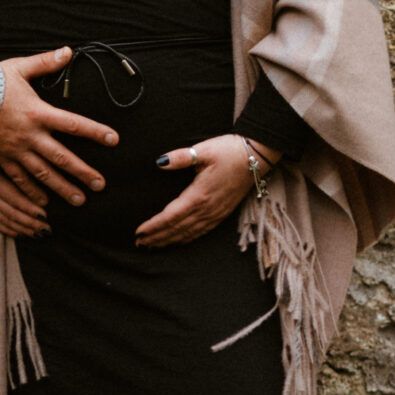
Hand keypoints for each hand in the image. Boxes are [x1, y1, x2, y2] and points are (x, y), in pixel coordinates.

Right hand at [0, 48, 119, 205]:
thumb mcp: (19, 68)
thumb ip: (45, 62)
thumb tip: (68, 51)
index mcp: (38, 112)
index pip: (73, 124)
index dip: (95, 132)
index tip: (113, 140)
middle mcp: (30, 135)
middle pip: (62, 157)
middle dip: (83, 172)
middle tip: (100, 185)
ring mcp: (16, 150)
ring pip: (44, 174)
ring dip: (63, 188)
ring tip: (79, 200)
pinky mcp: (2, 158)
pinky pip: (19, 179)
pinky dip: (32, 192)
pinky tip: (44, 204)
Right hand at [0, 127, 49, 237]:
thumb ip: (0, 149)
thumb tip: (19, 146)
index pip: (13, 197)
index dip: (28, 207)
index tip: (45, 213)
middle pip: (12, 213)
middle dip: (31, 223)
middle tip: (48, 229)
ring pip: (5, 220)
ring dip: (23, 229)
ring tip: (39, 234)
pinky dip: (8, 229)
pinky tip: (20, 234)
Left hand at [136, 134, 275, 248]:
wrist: (257, 157)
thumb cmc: (229, 151)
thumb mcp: (204, 150)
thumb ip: (180, 157)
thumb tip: (160, 161)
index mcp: (199, 194)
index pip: (171, 216)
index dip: (154, 226)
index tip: (138, 232)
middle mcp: (207, 209)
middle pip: (177, 229)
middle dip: (157, 237)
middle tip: (139, 243)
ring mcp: (216, 213)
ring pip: (189, 233)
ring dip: (170, 240)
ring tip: (153, 245)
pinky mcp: (223, 213)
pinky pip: (202, 231)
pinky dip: (187, 239)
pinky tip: (179, 241)